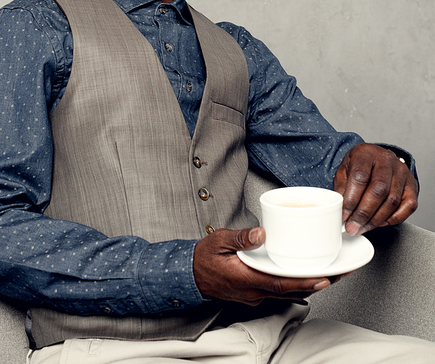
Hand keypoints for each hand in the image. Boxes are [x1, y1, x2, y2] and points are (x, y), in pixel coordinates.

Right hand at [193, 227, 335, 305]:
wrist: (189, 275)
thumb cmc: (203, 258)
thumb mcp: (219, 241)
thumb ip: (241, 238)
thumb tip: (260, 234)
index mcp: (245, 278)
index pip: (280, 283)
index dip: (304, 282)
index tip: (324, 278)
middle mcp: (253, 291)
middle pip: (290, 291)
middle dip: (316, 283)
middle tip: (339, 274)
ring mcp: (254, 295)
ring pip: (287, 294)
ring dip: (309, 286)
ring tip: (330, 274)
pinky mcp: (254, 293)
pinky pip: (280, 292)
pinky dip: (296, 287)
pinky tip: (305, 278)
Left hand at [334, 143, 417, 234]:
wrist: (376, 158)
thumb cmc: (360, 164)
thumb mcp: (344, 169)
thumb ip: (341, 187)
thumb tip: (340, 209)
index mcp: (366, 153)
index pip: (360, 177)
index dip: (351, 199)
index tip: (344, 215)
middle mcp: (387, 160)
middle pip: (378, 190)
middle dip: (364, 213)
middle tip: (353, 226)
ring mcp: (402, 172)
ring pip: (392, 200)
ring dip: (376, 219)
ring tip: (363, 227)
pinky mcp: (412, 185)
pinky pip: (408, 206)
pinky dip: (394, 218)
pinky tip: (380, 222)